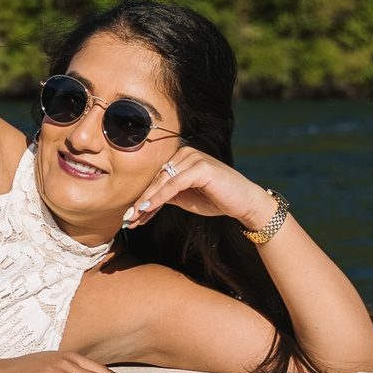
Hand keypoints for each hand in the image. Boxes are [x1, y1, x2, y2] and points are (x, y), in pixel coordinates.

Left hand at [123, 149, 270, 232]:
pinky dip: (159, 197)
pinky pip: (174, 184)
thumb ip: (166, 194)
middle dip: (141, 201)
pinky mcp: (200, 166)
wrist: (245, 204)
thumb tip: (142, 203)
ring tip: (134, 218)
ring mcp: (193, 157)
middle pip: (156, 178)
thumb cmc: (216, 200)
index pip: (156, 178)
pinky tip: (148, 209)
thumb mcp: (185, 198)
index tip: (130, 216)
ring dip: (146, 201)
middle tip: (128, 220)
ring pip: (162, 181)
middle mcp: (185, 153)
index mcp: (181, 158)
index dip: (142, 197)